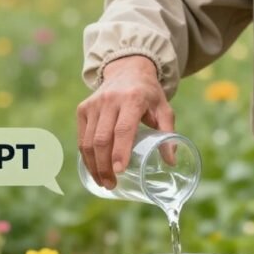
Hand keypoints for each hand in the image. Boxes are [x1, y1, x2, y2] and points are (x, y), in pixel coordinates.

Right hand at [77, 55, 172, 188]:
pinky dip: (86, 156)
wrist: (127, 69)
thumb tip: (170, 161)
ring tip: (102, 181)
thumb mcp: (164, 108)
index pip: (123, 129)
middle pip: (102, 139)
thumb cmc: (148, 94)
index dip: (120, 151)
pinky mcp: (83, 108)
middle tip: (111, 184)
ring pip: (88, 141)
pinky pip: (82, 137)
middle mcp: (110, 100)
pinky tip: (93, 168)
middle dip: (104, 166)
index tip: (119, 171)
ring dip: (93, 165)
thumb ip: (168, 133)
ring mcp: (94, 104)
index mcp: (133, 99)